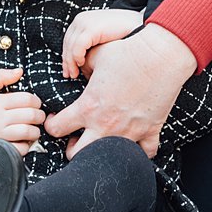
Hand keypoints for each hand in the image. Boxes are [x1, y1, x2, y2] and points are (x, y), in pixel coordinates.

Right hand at [0, 67, 43, 156]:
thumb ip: (0, 77)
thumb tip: (19, 71)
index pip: (27, 99)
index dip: (36, 101)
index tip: (35, 104)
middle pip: (31, 116)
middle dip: (39, 116)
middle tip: (37, 117)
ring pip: (27, 132)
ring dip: (34, 131)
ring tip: (32, 130)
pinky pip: (17, 150)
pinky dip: (24, 147)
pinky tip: (22, 142)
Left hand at [43, 23, 195, 157]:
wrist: (161, 55)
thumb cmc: (127, 51)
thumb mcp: (95, 56)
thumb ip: (82, 68)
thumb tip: (76, 71)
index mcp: (87, 106)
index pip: (55, 128)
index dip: (50, 124)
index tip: (55, 118)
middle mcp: (105, 125)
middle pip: (75, 154)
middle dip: (71, 147)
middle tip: (76, 135)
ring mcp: (128, 132)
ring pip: (107, 161)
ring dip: (100, 152)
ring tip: (101, 139)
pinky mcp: (150, 132)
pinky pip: (143, 154)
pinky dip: (137, 151)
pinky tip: (132, 142)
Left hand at [62, 8, 143, 78]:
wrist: (139, 24)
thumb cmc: (125, 33)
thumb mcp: (104, 38)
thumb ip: (93, 45)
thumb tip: (83, 61)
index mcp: (84, 21)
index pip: (69, 40)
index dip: (67, 56)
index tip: (69, 70)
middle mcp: (81, 20)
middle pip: (67, 43)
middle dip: (67, 61)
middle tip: (69, 75)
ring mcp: (85, 23)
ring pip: (70, 46)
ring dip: (71, 62)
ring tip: (75, 74)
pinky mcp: (91, 28)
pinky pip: (78, 46)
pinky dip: (77, 57)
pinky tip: (82, 64)